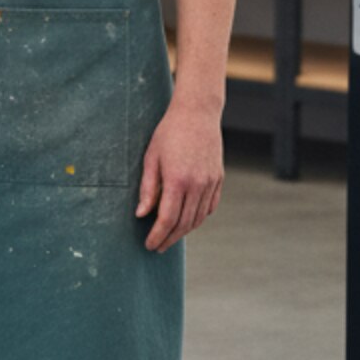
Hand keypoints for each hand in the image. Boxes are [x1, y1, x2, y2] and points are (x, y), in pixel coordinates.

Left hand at [136, 100, 223, 251]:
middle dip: (169, 238)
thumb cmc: (169, 133)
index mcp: (178, 180)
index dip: (158, 235)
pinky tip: (188, 221)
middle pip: (184, 223)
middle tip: (158, 247)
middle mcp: (197, 184)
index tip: (149, 245)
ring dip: (184, 231)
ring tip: (170, 236)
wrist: (197, 113)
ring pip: (198, 218)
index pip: (167, 219)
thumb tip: (141, 214)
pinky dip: (199, 218)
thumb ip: (147, 189)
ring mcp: (211, 182)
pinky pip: (210, 207)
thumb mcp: (151, 158)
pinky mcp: (218, 179)